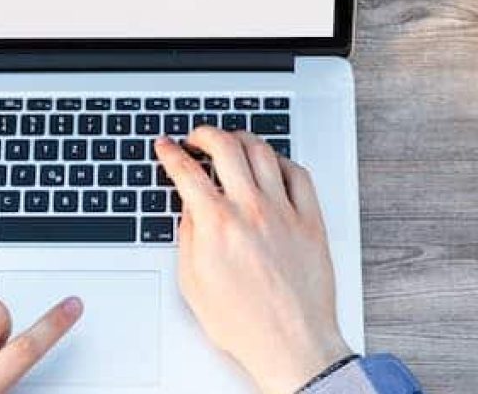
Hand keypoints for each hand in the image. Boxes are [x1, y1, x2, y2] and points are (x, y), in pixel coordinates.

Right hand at [156, 128, 351, 393]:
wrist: (290, 344)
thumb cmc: (244, 323)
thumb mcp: (193, 282)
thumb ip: (188, 237)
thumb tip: (190, 207)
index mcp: (216, 225)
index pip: (186, 171)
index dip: (170, 152)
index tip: (167, 146)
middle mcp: (251, 210)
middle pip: (225, 146)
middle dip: (205, 133)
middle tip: (197, 138)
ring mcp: (284, 212)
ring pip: (263, 152)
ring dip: (242, 138)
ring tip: (233, 142)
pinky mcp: (311, 221)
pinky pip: (298, 174)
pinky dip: (281, 160)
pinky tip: (273, 164)